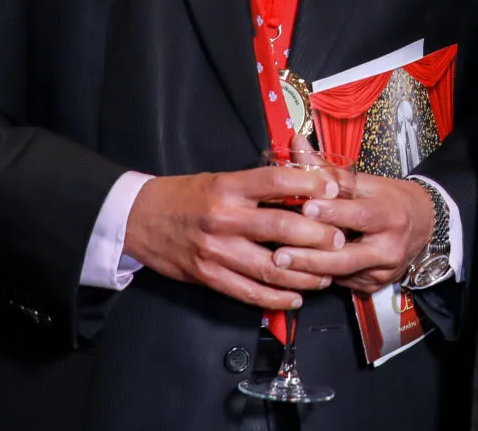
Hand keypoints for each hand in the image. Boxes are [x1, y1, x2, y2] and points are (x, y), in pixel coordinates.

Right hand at [123, 168, 346, 310]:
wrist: (137, 218)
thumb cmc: (187, 196)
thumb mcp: (222, 179)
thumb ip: (259, 185)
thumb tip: (305, 183)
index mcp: (229, 188)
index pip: (276, 181)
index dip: (309, 185)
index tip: (333, 190)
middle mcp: (224, 218)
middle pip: (280, 227)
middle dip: (316, 236)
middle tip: (339, 240)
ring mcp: (215, 250)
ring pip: (268, 266)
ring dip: (303, 274)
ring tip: (326, 274)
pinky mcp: (207, 275)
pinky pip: (247, 291)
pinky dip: (274, 298)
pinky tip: (295, 298)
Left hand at [275, 173, 433, 294]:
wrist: (424, 224)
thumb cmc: (390, 199)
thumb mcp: (365, 181)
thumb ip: (327, 169)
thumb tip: (296, 144)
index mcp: (390, 215)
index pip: (359, 216)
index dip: (333, 213)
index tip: (306, 208)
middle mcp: (390, 246)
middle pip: (347, 257)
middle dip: (310, 257)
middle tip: (279, 254)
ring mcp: (383, 270)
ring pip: (342, 274)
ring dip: (309, 270)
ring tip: (280, 264)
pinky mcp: (376, 285)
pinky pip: (344, 283)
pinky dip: (321, 276)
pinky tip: (299, 272)